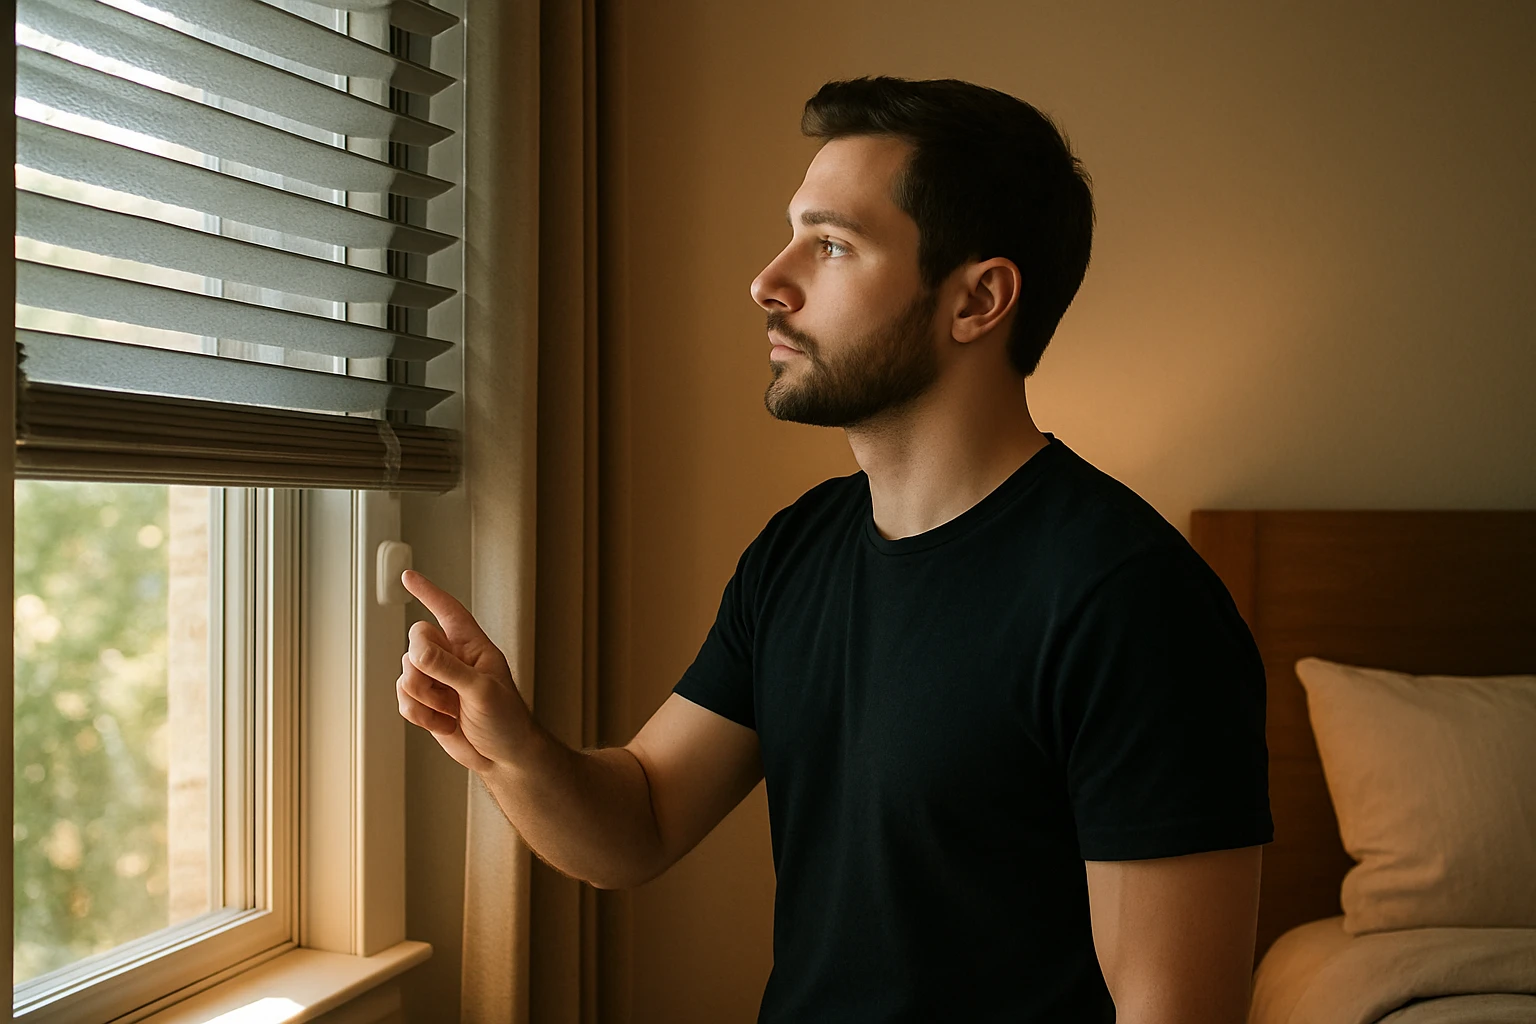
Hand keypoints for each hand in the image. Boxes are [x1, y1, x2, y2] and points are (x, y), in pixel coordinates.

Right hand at [397, 569, 530, 772]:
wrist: (503, 756)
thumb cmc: (507, 719)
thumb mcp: (482, 691)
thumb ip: (449, 669)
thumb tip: (417, 651)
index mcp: (473, 646)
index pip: (448, 611)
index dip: (429, 593)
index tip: (408, 577)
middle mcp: (453, 658)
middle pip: (416, 641)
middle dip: (424, 666)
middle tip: (447, 689)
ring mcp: (437, 681)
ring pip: (405, 673)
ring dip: (425, 698)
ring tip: (451, 710)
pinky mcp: (426, 703)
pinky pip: (403, 699)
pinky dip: (419, 715)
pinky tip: (443, 723)